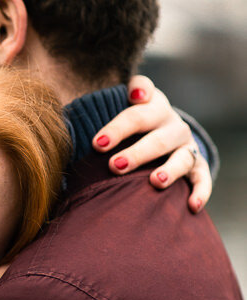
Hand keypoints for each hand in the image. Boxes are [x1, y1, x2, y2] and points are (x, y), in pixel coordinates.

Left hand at [91, 74, 211, 212]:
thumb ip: (116, 93)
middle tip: (115, 166)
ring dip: (170, 170)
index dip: (117, 128)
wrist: (161, 127)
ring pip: (182, 158)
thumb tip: (122, 99)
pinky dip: (201, 192)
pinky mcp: (197, 166)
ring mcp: (187, 146)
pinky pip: (202, 179)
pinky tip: (191, 206)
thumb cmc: (131, 121)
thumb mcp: (125, 101)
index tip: (97, 144)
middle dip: (137, 153)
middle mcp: (173, 125)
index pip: (136, 115)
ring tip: (155, 182)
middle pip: (158, 139)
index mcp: (153, 107)